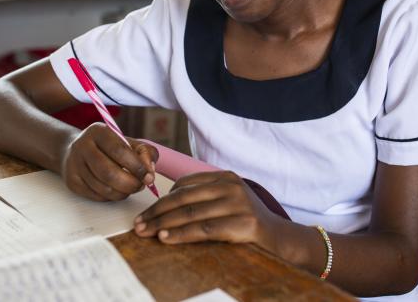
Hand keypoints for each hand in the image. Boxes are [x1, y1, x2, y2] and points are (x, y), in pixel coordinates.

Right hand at [61, 122, 157, 201]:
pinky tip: (116, 189)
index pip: (119, 151)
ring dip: (122, 193)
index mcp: (99, 132)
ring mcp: (74, 165)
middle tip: (140, 186)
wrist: (76, 150)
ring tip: (130, 188)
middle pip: (109, 173)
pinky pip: (96, 196)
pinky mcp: (72, 181)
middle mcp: (83, 146)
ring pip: (103, 188)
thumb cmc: (108, 146)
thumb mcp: (128, 142)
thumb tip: (149, 173)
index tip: (148, 177)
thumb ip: (144, 153)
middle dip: (130, 184)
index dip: (137, 167)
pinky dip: (111, 197)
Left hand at [133, 171, 283, 250]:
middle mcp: (231, 186)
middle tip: (137, 224)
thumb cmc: (247, 222)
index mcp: (225, 177)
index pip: (185, 184)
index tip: (144, 213)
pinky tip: (165, 237)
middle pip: (183, 198)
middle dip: (156, 212)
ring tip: (145, 232)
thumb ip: (203, 198)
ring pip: (190, 213)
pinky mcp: (243, 223)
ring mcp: (238, 203)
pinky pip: (203, 229)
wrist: (280, 239)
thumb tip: (165, 207)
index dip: (161, 199)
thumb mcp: (227, 201)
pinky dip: (181, 234)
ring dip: (163, 224)